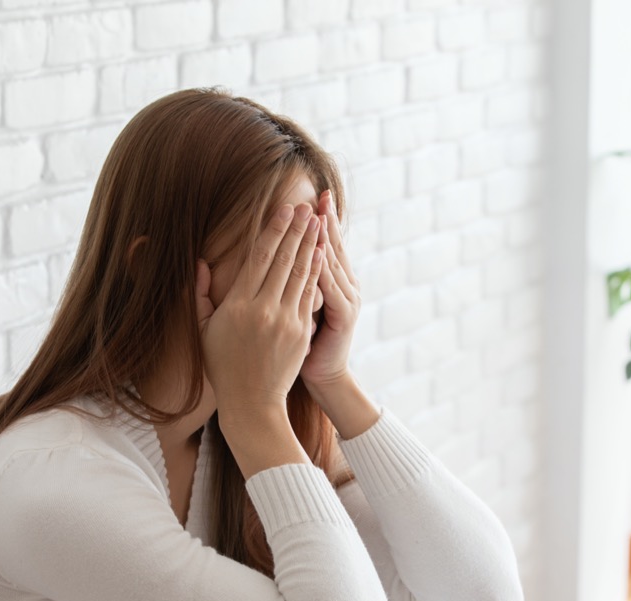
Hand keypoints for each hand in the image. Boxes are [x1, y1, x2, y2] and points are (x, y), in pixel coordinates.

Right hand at [198, 202, 324, 422]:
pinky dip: (316, 272)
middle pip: (283, 259)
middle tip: (307, 207)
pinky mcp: (301, 332)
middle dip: (297, 230)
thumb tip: (201, 262)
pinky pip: (310, 295)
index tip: (284, 209)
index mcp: (237, 305)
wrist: (252, 401)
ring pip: (300, 273)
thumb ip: (200, 295)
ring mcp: (285, 320)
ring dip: (311, 244)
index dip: (273, 230)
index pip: (259, 257)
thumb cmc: (223, 365)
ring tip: (318, 222)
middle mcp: (262, 308)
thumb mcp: (203, 330)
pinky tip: (321, 253)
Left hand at [300, 189, 360, 389]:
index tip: (310, 197)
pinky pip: (331, 286)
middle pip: (333, 247)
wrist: (324, 375)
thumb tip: (282, 261)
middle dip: (326, 220)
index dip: (320, 222)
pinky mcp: (344, 314)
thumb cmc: (303, 345)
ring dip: (326, 238)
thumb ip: (295, 285)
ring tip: (319, 214)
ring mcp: (348, 299)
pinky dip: (324, 268)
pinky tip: (319, 251)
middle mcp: (345, 286)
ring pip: (333, 263)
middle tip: (321, 194)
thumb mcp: (299, 310)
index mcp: (333, 282)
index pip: (324, 245)